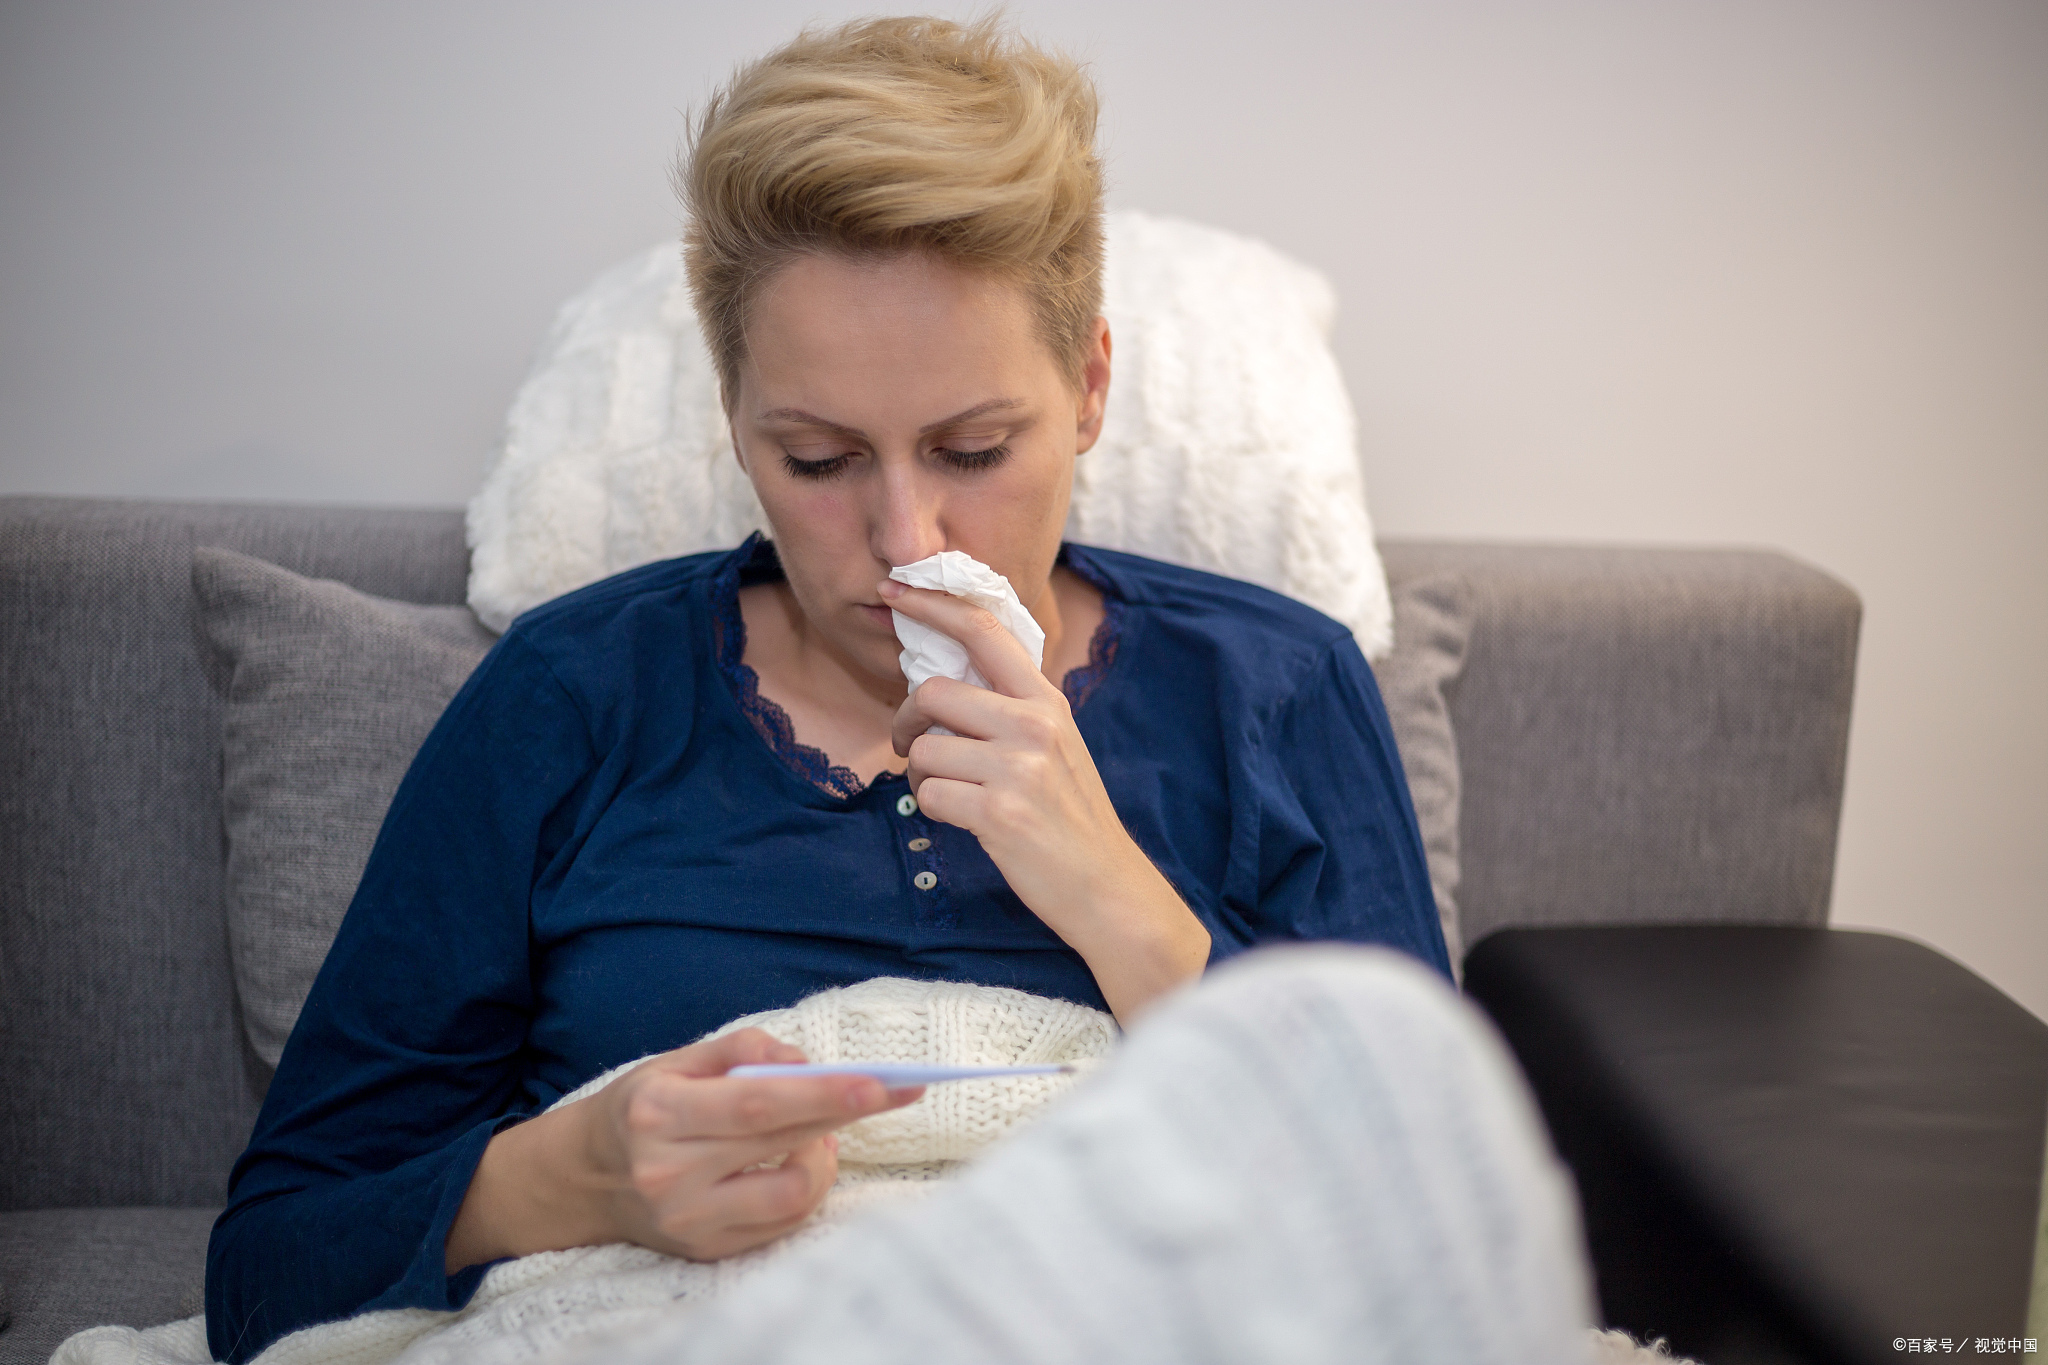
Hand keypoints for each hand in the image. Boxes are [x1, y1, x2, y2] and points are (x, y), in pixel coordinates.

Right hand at [446, 1028, 920, 1270]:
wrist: (586, 1178)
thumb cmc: (643, 1107)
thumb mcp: (676, 1061)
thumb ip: (740, 1051)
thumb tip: (804, 1061)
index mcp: (660, 1113)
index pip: (759, 1105)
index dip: (824, 1095)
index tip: (879, 1084)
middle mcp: (671, 1173)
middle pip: (781, 1145)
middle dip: (846, 1115)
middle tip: (895, 1090)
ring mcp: (688, 1220)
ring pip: (791, 1197)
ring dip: (822, 1157)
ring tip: (817, 1132)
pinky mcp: (705, 1250)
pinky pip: (782, 1224)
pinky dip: (803, 1189)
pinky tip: (796, 1162)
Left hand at [881, 578, 1210, 1021]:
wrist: (1107, 887)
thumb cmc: (1071, 816)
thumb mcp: (1056, 745)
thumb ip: (1012, 707)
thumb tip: (944, 677)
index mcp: (1047, 701)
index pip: (983, 630)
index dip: (932, 604)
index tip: (894, 588)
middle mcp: (1035, 724)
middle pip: (933, 692)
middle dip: (907, 721)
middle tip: (912, 745)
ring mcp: (1018, 768)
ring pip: (925, 749)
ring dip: (922, 776)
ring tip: (953, 793)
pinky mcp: (998, 812)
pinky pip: (929, 795)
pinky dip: (934, 810)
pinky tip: (965, 821)